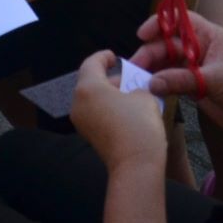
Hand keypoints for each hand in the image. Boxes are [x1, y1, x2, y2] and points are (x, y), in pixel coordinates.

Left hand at [70, 50, 167, 170]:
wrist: (135, 166)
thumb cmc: (139, 125)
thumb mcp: (144, 97)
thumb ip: (135, 87)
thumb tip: (131, 92)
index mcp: (87, 88)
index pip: (91, 64)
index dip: (103, 57)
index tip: (114, 56)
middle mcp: (78, 103)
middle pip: (92, 83)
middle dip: (111, 79)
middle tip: (130, 78)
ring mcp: (81, 121)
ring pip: (94, 99)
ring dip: (111, 95)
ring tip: (133, 95)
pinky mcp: (88, 135)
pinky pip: (96, 114)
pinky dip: (108, 108)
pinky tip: (127, 111)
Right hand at [129, 8, 222, 136]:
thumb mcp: (215, 80)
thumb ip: (182, 80)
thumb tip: (152, 83)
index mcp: (210, 37)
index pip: (180, 21)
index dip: (160, 23)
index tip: (142, 34)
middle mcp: (200, 49)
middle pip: (168, 44)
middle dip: (151, 52)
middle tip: (135, 67)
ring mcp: (195, 68)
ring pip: (166, 62)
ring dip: (152, 69)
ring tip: (137, 79)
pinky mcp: (192, 86)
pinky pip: (170, 80)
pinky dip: (159, 83)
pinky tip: (148, 88)